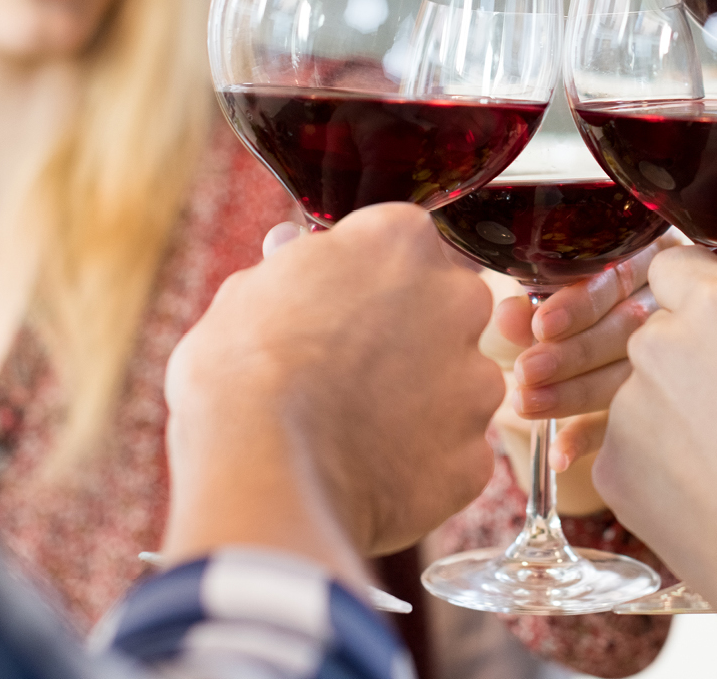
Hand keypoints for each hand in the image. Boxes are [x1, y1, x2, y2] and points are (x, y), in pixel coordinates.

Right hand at [160, 204, 504, 585]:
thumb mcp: (250, 293)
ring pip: (461, 386)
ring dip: (424, 406)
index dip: (369, 283)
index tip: (341, 311)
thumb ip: (295, 268)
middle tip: (353, 374)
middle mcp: (457, 298)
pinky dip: (423, 467)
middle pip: (449, 309)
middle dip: (413, 337)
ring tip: (358, 434)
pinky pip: (456, 455)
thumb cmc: (240, 375)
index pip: (403, 245)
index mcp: (401, 241)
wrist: (262, 473)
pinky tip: (372, 475)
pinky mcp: (475, 455)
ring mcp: (475, 380)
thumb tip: (291, 250)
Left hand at [484, 233, 680, 473]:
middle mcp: (670, 306)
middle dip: (573, 352)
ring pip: (629, 375)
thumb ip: (534, 303)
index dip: (581, 303)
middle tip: (527, 372)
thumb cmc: (576, 306)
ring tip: (527, 405)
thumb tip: (507, 316)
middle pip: (627, 328)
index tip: (542, 326)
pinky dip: (589, 437)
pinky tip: (559, 454)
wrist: (630, 342)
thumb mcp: (555, 296)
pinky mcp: (666, 406)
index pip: (619, 279)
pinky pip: (630, 422)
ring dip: (573, 394)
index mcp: (650, 262)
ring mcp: (676, 358)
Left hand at [593, 245, 716, 678]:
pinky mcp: (611, 468)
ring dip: (673, 409)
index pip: (678, 263)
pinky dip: (656, 460)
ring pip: (640, 388)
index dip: (702, 288)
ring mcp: (627, 409)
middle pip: (656, 327)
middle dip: (690, 353)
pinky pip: (625, 443)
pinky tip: (708, 491)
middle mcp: (660, 346)